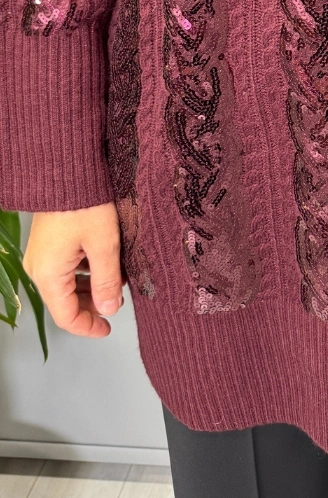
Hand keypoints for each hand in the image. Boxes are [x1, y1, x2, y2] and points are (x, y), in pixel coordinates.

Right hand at [22, 203, 123, 337]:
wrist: (68, 169)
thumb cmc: (85, 203)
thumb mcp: (104, 245)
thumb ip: (107, 281)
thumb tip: (109, 309)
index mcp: (49, 275)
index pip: (66, 317)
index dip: (89, 327)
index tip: (109, 328)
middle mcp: (39, 268)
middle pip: (66, 302)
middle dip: (93, 306)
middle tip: (118, 302)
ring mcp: (42, 255)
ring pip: (68, 284)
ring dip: (93, 287)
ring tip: (119, 280)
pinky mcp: (49, 243)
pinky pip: (67, 267)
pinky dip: (87, 271)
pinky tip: (107, 264)